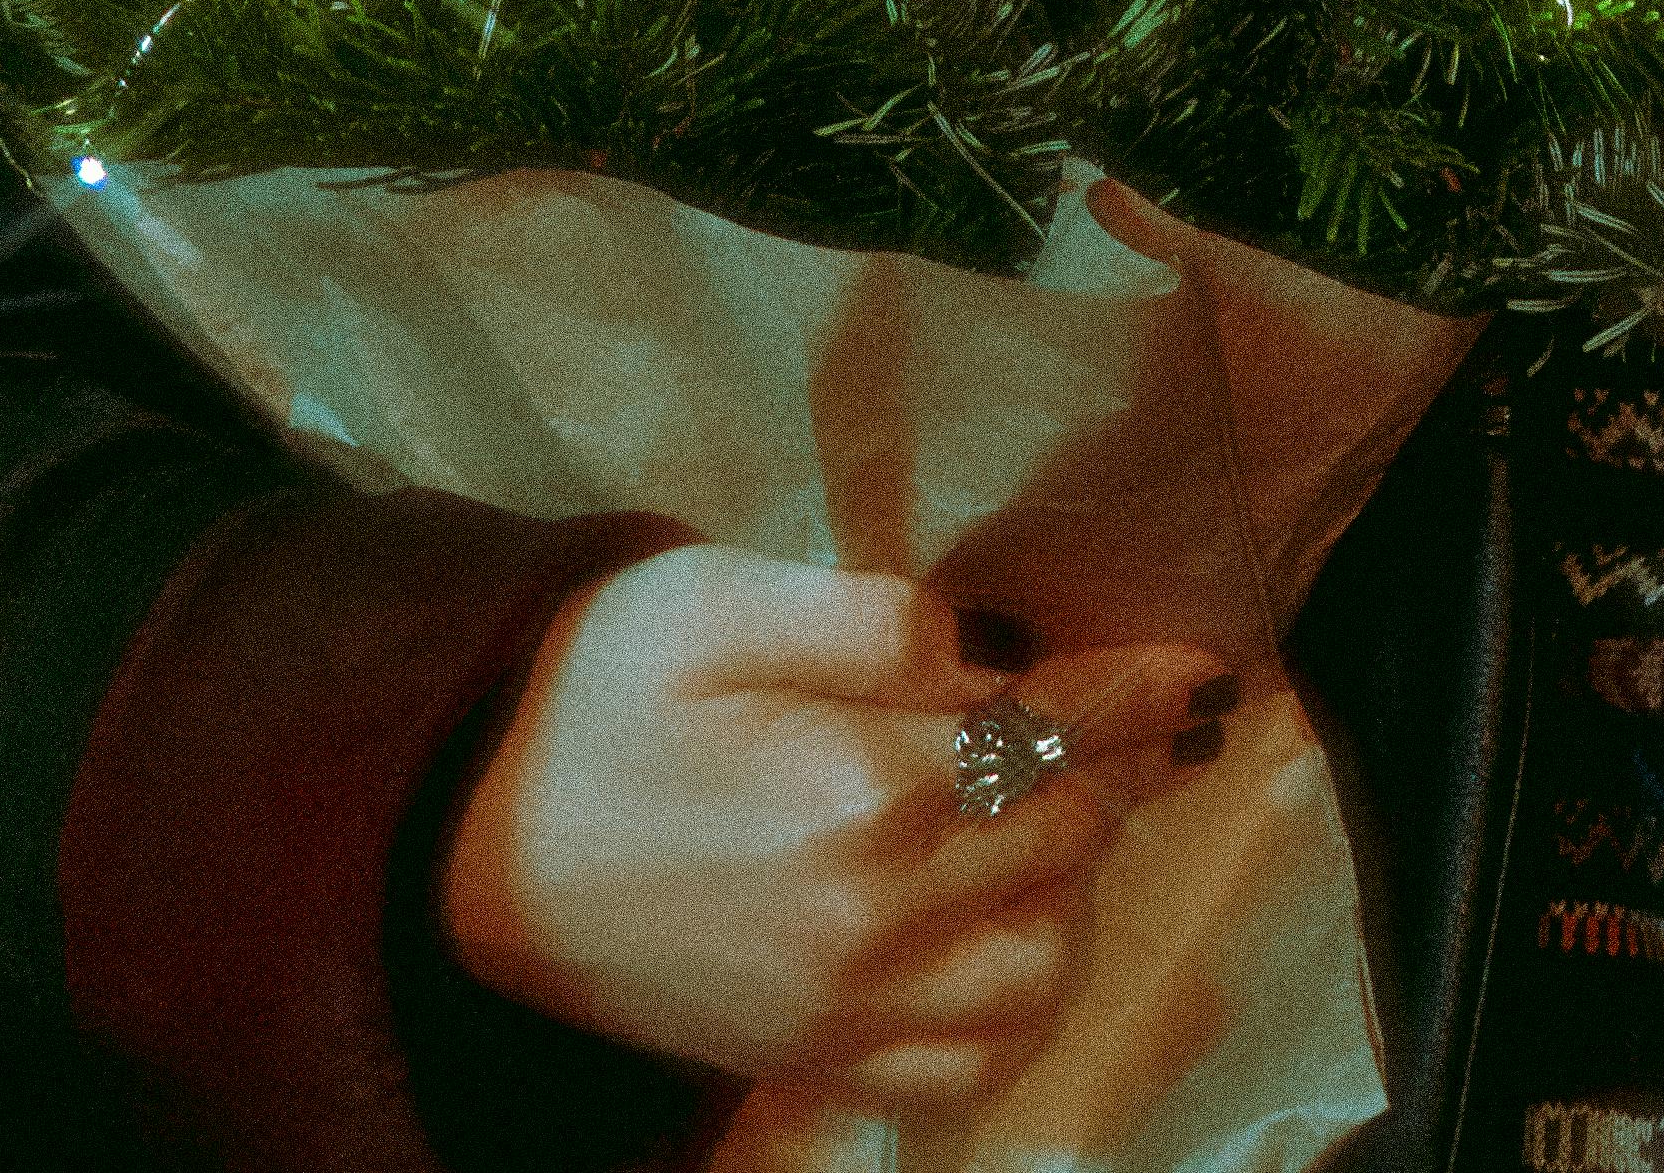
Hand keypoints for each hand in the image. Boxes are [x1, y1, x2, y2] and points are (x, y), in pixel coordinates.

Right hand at [439, 544, 1230, 1108]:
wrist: (466, 839)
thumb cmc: (594, 693)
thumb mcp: (717, 596)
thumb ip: (870, 617)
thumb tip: (983, 653)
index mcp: (857, 790)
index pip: (1051, 735)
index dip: (1135, 690)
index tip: (1198, 667)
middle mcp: (869, 921)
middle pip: (1061, 842)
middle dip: (1097, 765)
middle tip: (1101, 713)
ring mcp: (842, 1011)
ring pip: (1040, 971)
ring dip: (1068, 892)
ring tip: (1038, 815)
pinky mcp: (810, 1061)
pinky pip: (968, 1067)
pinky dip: (1016, 1008)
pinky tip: (1002, 934)